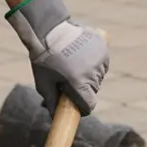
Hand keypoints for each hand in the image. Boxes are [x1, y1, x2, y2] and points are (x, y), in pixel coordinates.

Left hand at [5, 0, 107, 115]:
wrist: (49, 29)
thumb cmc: (44, 58)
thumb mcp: (44, 83)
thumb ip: (51, 102)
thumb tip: (55, 117)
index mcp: (79, 83)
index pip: (89, 105)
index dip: (82, 106)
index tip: (75, 102)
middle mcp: (93, 73)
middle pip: (93, 90)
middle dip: (83, 89)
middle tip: (68, 78)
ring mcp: (99, 59)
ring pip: (98, 76)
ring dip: (89, 75)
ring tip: (74, 64)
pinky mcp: (103, 47)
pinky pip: (102, 63)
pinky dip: (94, 62)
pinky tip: (81, 56)